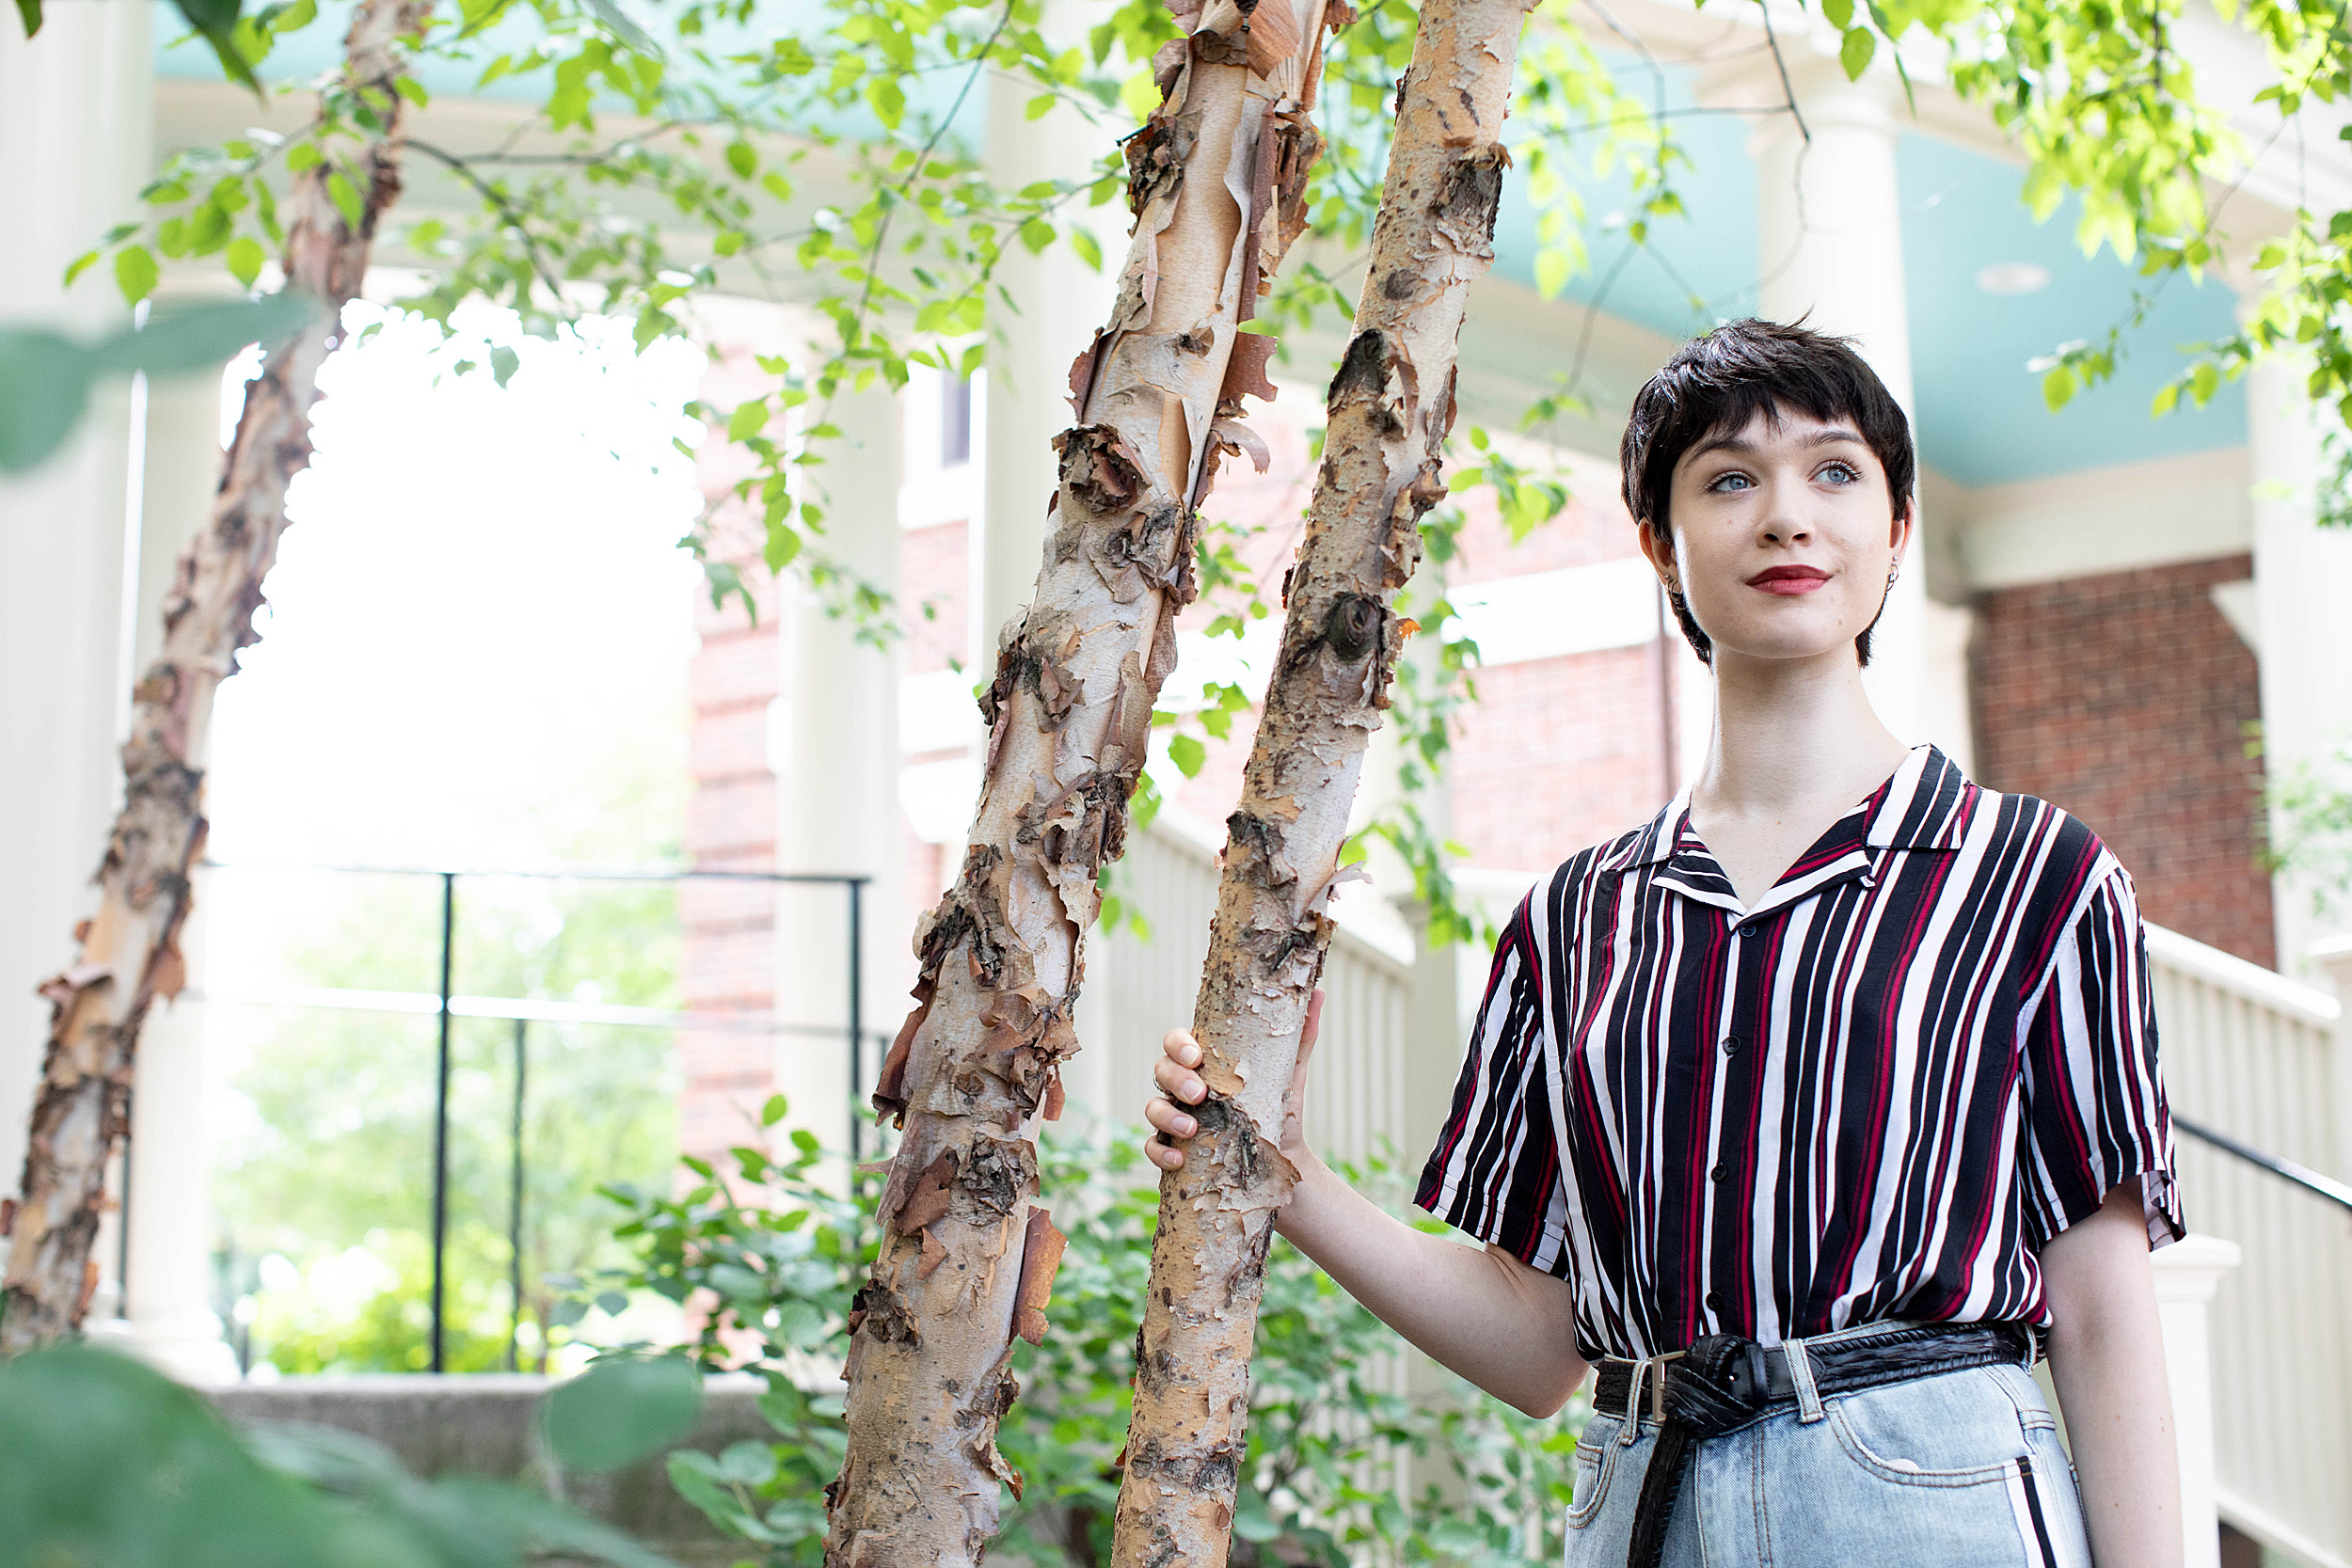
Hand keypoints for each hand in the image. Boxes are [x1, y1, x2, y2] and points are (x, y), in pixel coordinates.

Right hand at [1143, 988, 1321, 1170]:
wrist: (1284, 1158)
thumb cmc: (1279, 1109)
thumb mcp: (1289, 1073)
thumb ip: (1300, 1036)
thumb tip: (1319, 992)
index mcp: (1206, 1062)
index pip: (1178, 1042)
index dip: (1179, 1044)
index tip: (1196, 1056)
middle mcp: (1184, 1086)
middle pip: (1161, 1069)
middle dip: (1175, 1078)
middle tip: (1199, 1093)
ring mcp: (1175, 1116)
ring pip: (1152, 1107)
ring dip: (1166, 1114)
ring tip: (1191, 1128)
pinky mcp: (1173, 1147)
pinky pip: (1153, 1147)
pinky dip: (1160, 1151)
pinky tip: (1179, 1157)